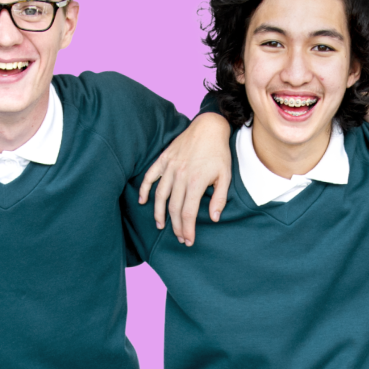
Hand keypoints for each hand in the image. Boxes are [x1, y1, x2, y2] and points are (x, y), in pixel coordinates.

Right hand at [138, 113, 232, 245]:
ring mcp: (170, 167)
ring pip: (160, 196)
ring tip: (161, 225)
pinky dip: (145, 190)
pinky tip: (143, 201)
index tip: (188, 240)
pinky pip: (150, 177)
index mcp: (196, 181)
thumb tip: (214, 218)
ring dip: (159, 213)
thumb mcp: (225, 176)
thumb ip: (219, 198)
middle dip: (176, 226)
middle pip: (174, 208)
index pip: (188, 212)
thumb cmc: (219, 153)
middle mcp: (180, 176)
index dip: (187, 229)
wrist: (208, 127)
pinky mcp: (163, 159)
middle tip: (179, 237)